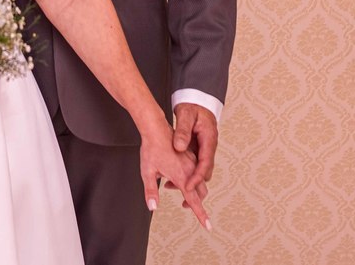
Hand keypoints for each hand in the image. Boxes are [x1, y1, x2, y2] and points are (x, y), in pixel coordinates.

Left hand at [138, 114, 210, 231]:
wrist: (156, 127)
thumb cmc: (151, 148)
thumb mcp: (147, 171)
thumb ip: (150, 190)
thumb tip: (153, 207)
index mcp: (182, 175)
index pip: (194, 200)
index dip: (201, 215)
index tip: (208, 226)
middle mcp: (190, 169)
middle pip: (200, 193)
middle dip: (196, 203)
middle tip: (184, 207)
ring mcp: (192, 162)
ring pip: (198, 182)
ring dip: (190, 189)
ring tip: (169, 187)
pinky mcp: (190, 156)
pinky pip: (194, 172)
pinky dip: (188, 179)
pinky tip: (171, 176)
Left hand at [172, 103, 217, 191]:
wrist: (195, 101)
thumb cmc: (191, 108)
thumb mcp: (186, 117)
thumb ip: (182, 131)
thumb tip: (179, 147)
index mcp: (208, 140)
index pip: (205, 165)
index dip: (198, 180)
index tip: (189, 189)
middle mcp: (207, 147)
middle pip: (204, 173)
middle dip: (195, 189)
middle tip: (184, 201)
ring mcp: (202, 149)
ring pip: (198, 172)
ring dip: (188, 182)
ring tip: (170, 188)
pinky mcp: (196, 150)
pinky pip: (192, 166)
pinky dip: (184, 174)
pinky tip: (169, 176)